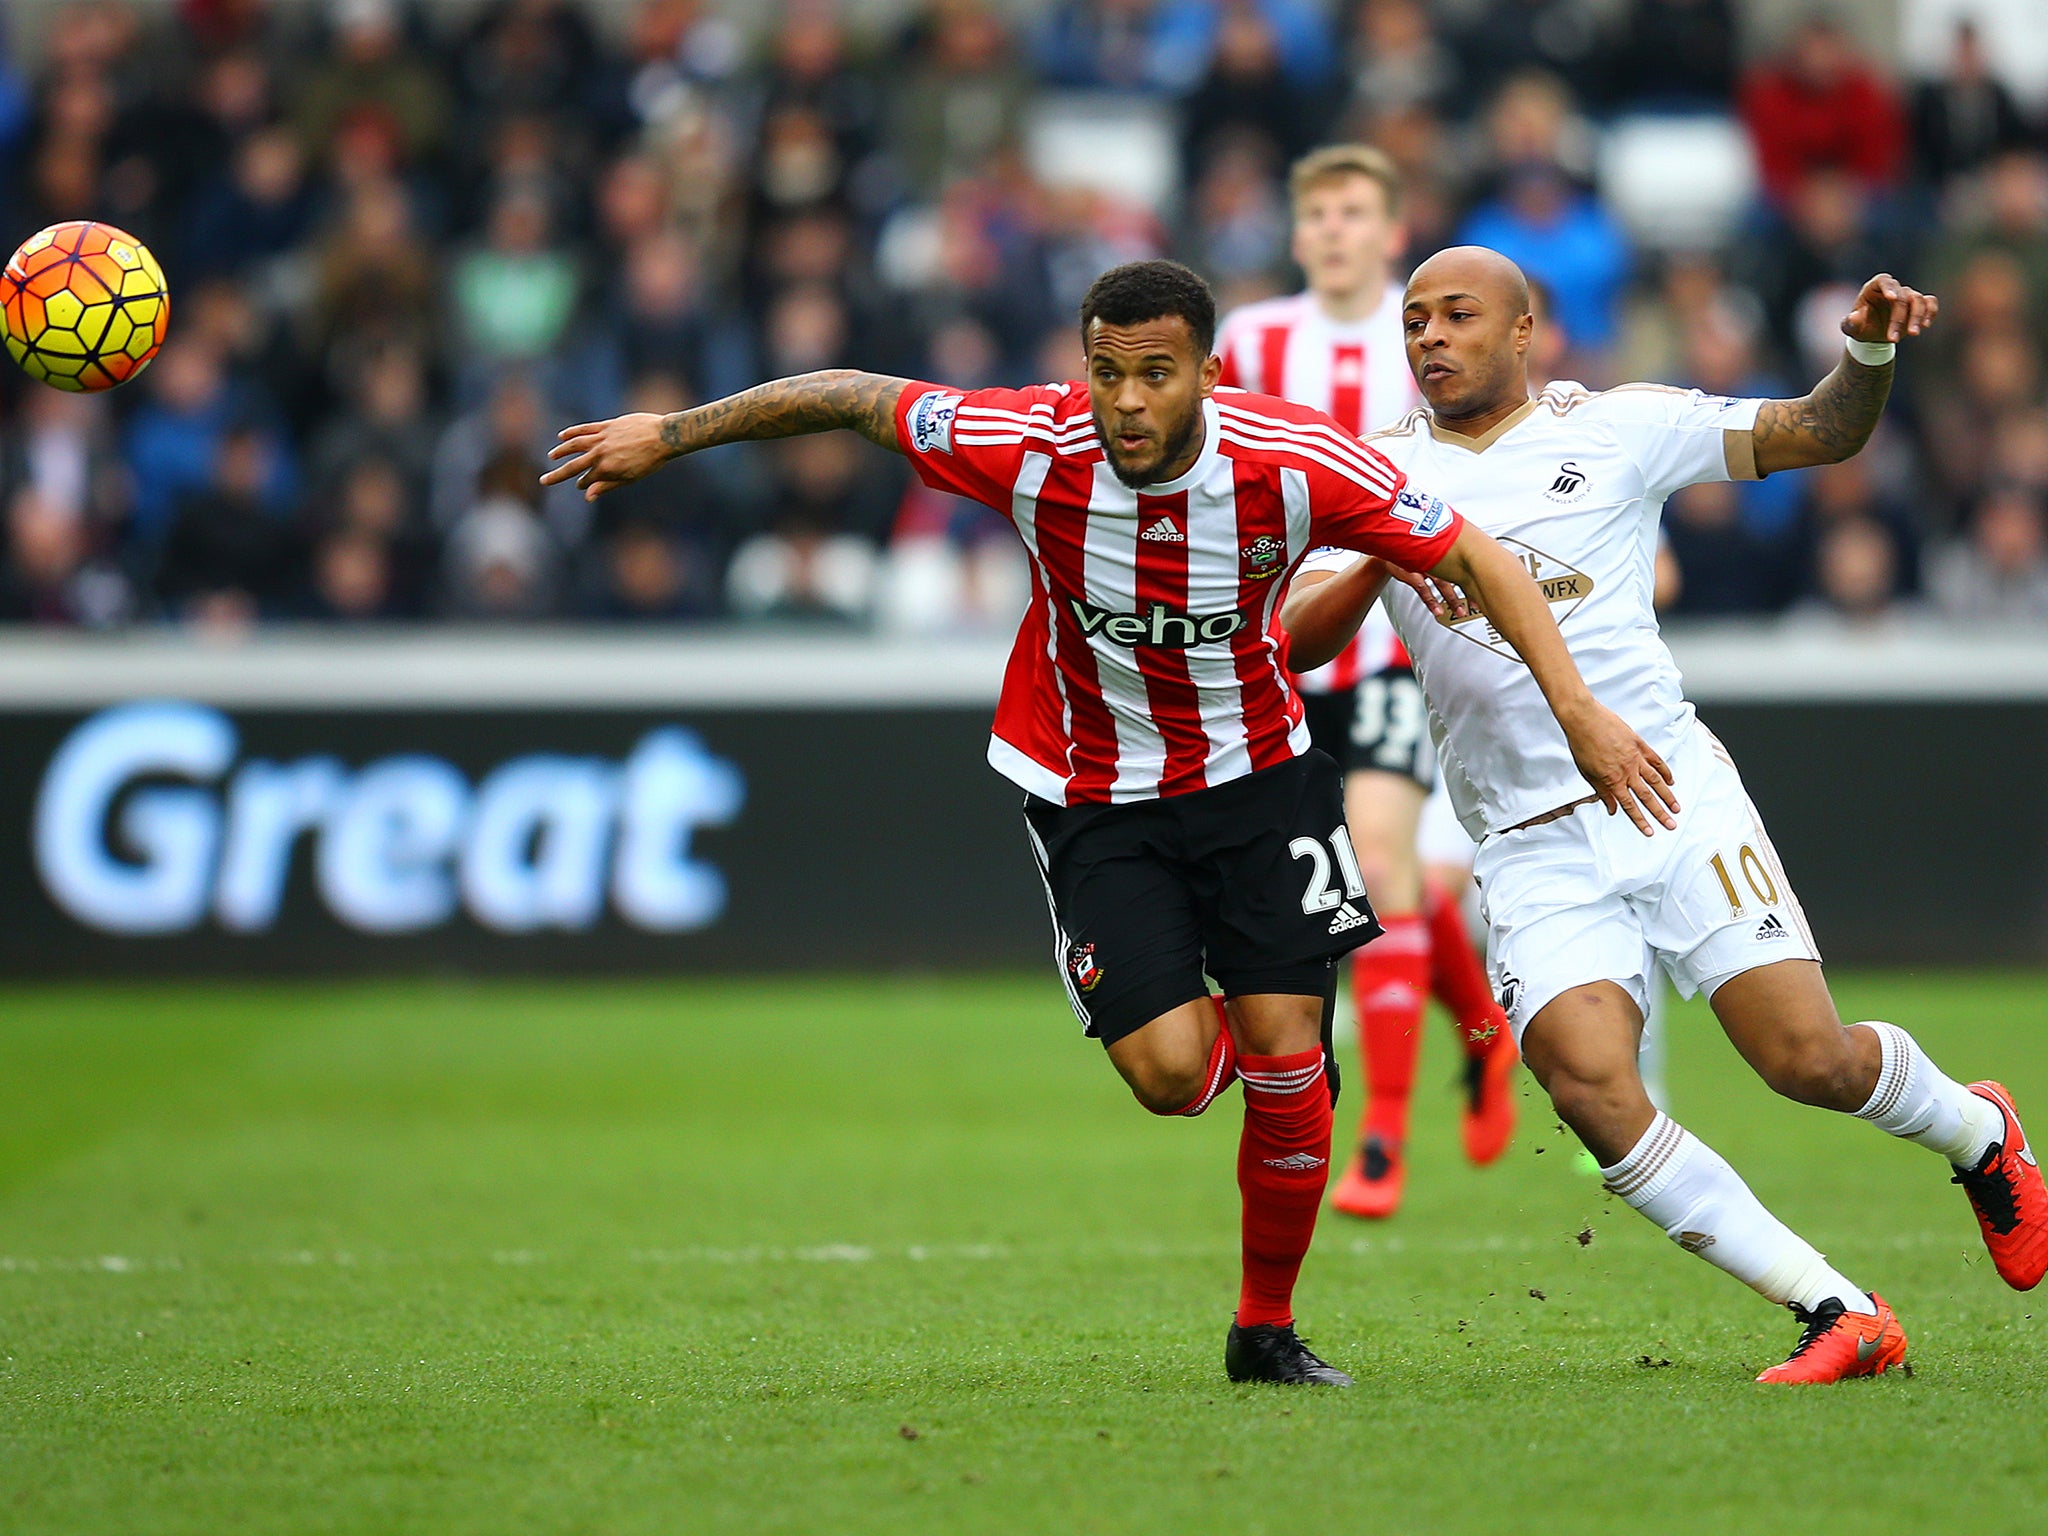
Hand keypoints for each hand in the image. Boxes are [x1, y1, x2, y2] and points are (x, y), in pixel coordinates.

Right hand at [540, 413, 672, 499]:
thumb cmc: (651, 461)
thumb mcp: (630, 478)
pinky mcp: (606, 426)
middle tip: (544, 481)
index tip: (582, 486)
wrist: (664, 436)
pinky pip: (585, 429)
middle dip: (557, 475)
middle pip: (573, 466)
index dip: (583, 484)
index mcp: (606, 470)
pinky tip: (562, 436)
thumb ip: (607, 486)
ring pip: (575, 445)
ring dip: (561, 451)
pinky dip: (572, 432)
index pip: (587, 480)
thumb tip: (588, 496)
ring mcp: (602, 438)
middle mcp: (600, 454)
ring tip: (551, 456)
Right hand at [1375, 558, 1470, 621]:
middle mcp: (1436, 557)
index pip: (1464, 564)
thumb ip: (1446, 557)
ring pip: (1442, 584)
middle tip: (1476, 605)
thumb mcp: (1430, 550)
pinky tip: (1437, 611)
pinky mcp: (1411, 572)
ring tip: (1460, 612)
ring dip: (1452, 599)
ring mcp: (1424, 565)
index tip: (1484, 591)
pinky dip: (1431, 601)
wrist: (1387, 549)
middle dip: (1468, 591)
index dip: (1475, 578)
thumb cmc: (1411, 551)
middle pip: (1457, 575)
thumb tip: (1464, 563)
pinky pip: (1423, 589)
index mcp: (1444, 550)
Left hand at [1562, 700, 1677, 835]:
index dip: (1640, 820)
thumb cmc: (1582, 744)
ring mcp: (1636, 758)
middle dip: (1660, 813)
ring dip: (1667, 796)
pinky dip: (1665, 772)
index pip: (1629, 806)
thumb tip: (1611, 808)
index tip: (1650, 831)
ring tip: (1676, 807)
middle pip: (1647, 797)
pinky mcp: (1640, 745)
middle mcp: (1627, 771)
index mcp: (1612, 780)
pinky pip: (1656, 761)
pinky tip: (1671, 781)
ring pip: (1656, 781)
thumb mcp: (1587, 773)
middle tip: (1671, 824)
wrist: (1584, 719)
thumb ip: (1602, 792)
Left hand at [1841, 273, 1937, 345]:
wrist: (1873, 335)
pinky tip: (1925, 324)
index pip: (1883, 280)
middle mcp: (1892, 289)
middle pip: (1901, 295)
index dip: (1888, 287)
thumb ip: (1850, 323)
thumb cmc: (1861, 327)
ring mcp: (1906, 295)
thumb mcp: (1850, 328)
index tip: (1892, 298)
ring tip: (1913, 334)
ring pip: (1917, 299)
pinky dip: (1930, 311)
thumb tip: (1855, 316)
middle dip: (1899, 317)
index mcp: (1874, 288)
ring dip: (1917, 317)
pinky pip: (1930, 302)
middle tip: (1892, 339)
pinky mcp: (1919, 304)